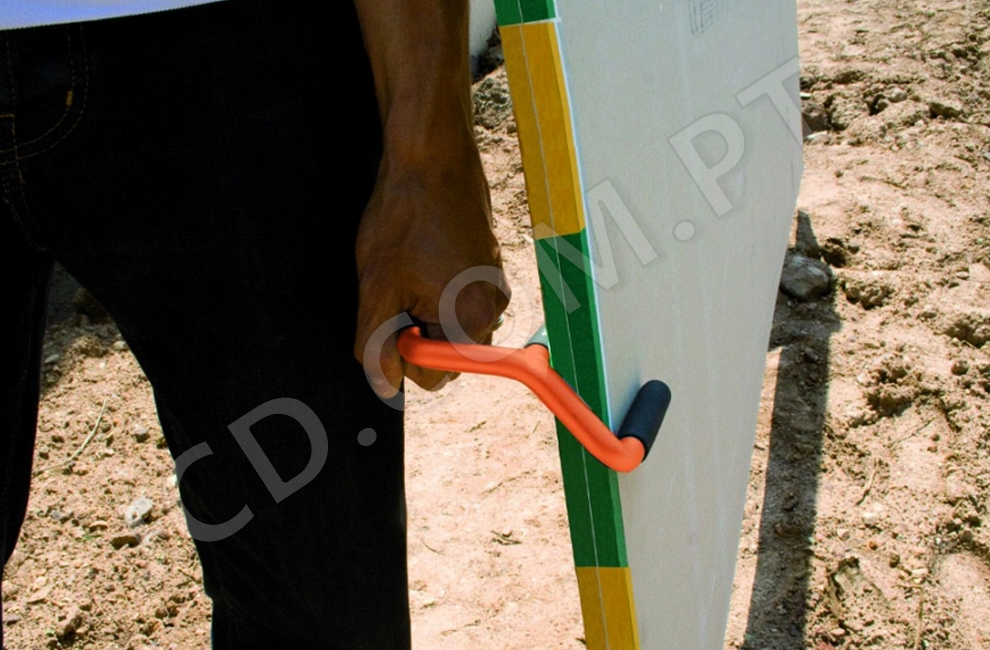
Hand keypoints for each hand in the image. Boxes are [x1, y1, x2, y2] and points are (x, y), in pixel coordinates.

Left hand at [354, 131, 509, 397]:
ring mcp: (495, 285)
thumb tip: (384, 385)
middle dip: (418, 333)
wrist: (431, 155)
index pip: (436, 375)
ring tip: (408, 268)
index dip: (402, 351)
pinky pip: (462, 298)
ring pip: (453, 324)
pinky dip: (438, 288)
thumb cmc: (404, 217)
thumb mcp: (377, 287)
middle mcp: (494, 308)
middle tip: (396, 289)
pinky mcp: (489, 265)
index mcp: (471, 320)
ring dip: (426, 310)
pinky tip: (421, 255)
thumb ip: (377, 345)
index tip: (390, 312)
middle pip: (450, 354)